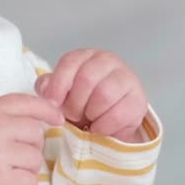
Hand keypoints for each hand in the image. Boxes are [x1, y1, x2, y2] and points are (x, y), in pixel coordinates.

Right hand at [0, 94, 63, 184]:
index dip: (47, 110)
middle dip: (28, 147)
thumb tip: (42, 117)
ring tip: (0, 171)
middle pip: (36, 134)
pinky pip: (30, 183)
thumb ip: (2, 116)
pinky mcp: (1, 181)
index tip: (57, 119)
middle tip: (7, 157)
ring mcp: (0, 154)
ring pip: (35, 160)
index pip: (28, 103)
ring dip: (23, 169)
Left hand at [34, 49, 148, 142]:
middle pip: (86, 79)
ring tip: (88, 120)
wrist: (108, 121)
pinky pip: (118, 114)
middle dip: (74, 104)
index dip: (58, 84)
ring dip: (90, 114)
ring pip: (104, 94)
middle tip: (73, 115)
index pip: (70, 62)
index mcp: (85, 56)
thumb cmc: (82, 103)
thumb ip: (49, 88)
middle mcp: (108, 61)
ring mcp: (127, 78)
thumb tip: (46, 91)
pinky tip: (100, 128)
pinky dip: (103, 127)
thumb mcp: (61, 94)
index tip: (53, 103)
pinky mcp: (138, 99)